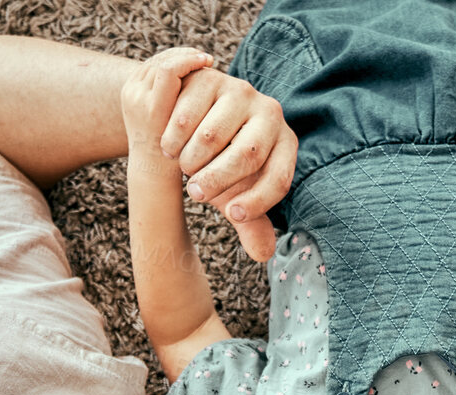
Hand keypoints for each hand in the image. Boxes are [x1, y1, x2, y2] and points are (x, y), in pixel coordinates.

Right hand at [122, 51, 297, 262]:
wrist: (201, 120)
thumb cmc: (224, 166)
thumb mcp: (238, 194)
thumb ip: (251, 224)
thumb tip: (263, 255)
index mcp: (285, 144)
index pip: (279, 179)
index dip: (256, 203)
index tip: (231, 215)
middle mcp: (270, 112)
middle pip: (247, 154)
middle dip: (219, 181)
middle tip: (196, 195)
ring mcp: (240, 90)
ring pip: (213, 134)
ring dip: (193, 160)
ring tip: (184, 168)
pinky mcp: (210, 78)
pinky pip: (187, 113)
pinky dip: (175, 137)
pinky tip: (170, 149)